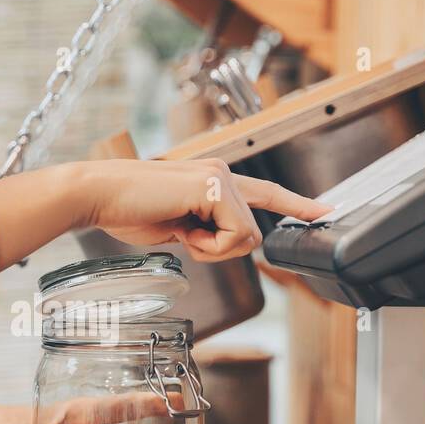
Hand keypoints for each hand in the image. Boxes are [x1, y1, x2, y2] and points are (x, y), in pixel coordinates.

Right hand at [0, 159, 328, 268]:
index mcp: (213, 180)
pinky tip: (180, 228)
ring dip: (210, 249)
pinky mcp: (215, 187)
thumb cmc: (125, 210)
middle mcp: (222, 173)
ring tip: (177, 229)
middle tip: (182, 238)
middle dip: (218, 250)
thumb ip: (200, 229)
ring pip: (244, 238)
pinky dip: (207, 246)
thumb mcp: (173, 226)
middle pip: (250, 234)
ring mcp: (221, 177)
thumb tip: (215, 242)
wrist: (99, 195)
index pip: (263, 193)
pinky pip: (233, 236)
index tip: (325, 210)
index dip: (295, 205)